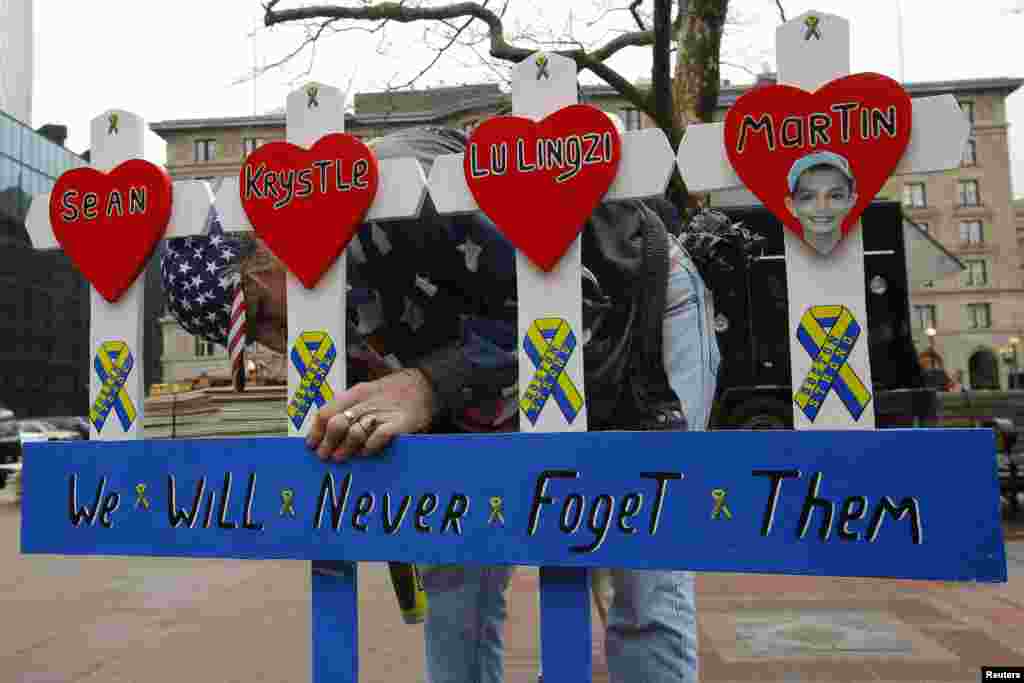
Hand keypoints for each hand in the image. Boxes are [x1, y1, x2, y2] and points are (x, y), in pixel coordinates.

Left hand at [306, 369, 435, 462]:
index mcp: (355, 393)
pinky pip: (378, 438)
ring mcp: (382, 413)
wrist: (424, 386)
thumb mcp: (367, 395)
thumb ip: (348, 410)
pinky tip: (365, 453)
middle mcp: (366, 402)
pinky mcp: (398, 424)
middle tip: (325, 456)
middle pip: (336, 424)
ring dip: (345, 449)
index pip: (326, 411)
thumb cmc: (392, 395)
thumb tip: (325, 435)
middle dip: (327, 443)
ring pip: (354, 433)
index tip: (311, 445)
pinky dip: (369, 448)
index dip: (316, 431)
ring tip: (341, 458)